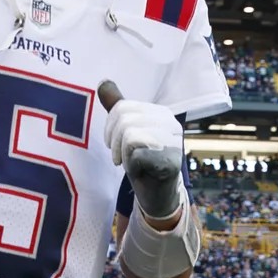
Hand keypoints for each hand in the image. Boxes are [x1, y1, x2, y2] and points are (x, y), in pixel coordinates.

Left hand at [105, 95, 186, 221]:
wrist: (156, 195)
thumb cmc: (141, 162)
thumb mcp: (126, 132)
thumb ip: (117, 108)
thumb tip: (103, 82)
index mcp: (161, 113)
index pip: (123, 107)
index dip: (110, 127)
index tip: (113, 143)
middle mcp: (171, 124)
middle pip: (125, 119)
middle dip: (115, 142)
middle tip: (119, 157)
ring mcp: (174, 142)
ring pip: (130, 134)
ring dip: (122, 154)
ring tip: (130, 163)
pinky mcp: (172, 161)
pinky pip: (136, 153)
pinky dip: (131, 165)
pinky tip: (140, 171)